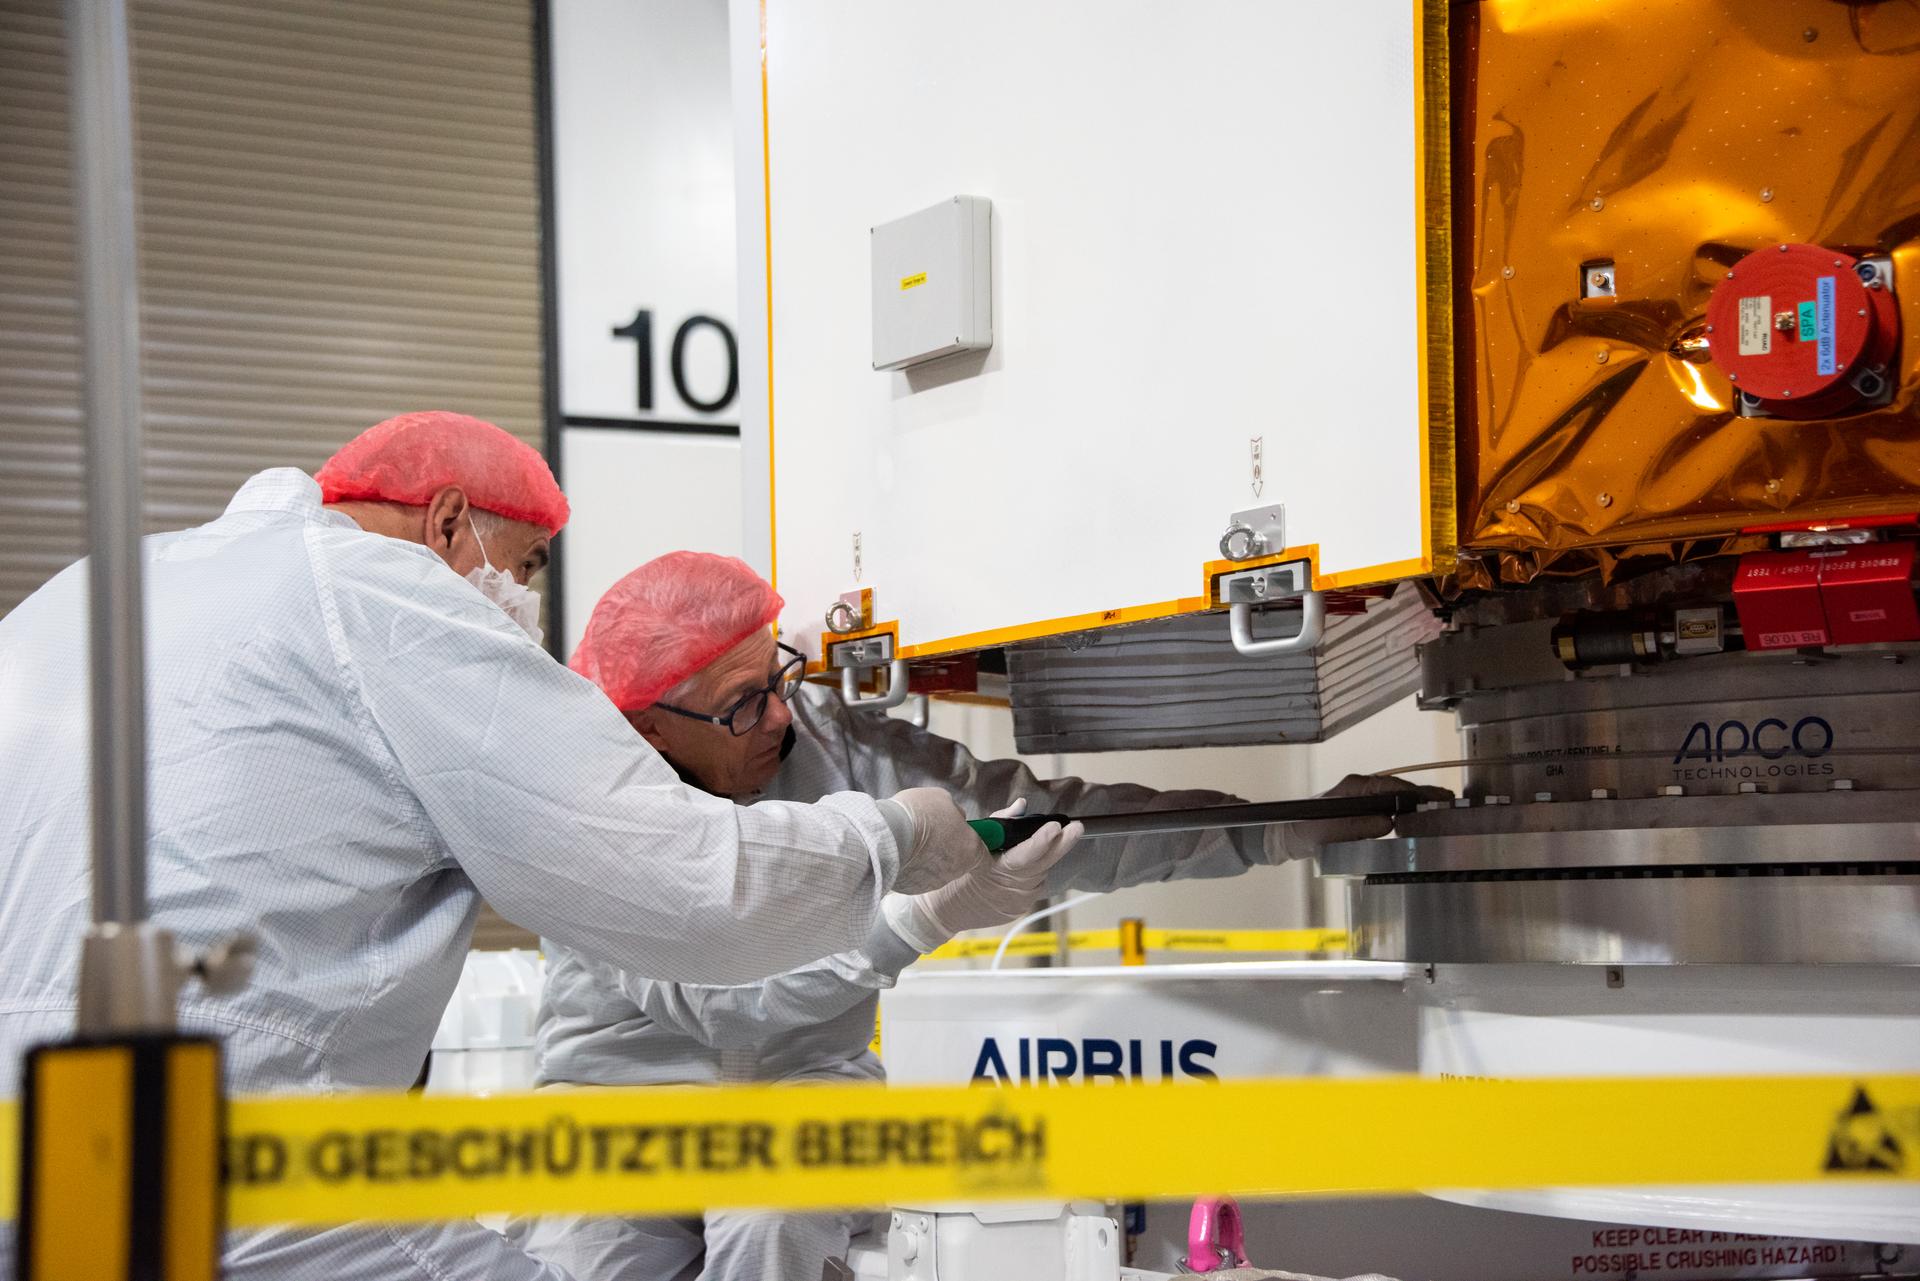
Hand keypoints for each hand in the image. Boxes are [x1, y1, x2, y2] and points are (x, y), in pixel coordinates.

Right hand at [883, 800, 1084, 951]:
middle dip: (1062, 844)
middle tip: (1077, 827)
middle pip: (1043, 864)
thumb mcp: (968, 845)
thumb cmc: (946, 877)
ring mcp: (1016, 903)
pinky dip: (1033, 872)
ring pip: (1040, 874)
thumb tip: (1021, 807)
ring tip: (1048, 840)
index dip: (1042, 840)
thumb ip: (998, 824)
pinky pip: (1032, 886)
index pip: (1026, 856)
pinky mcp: (1016, 909)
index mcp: (996, 872)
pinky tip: (1028, 862)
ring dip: (1045, 858)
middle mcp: (1011, 891)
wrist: (934, 916)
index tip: (1056, 827)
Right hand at [887, 787, 990, 893]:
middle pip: (957, 860)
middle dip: (947, 848)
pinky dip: (912, 866)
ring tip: (912, 841)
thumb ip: (955, 812)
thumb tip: (956, 818)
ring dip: (928, 858)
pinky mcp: (914, 888)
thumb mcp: (943, 800)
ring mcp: (934, 882)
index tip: (964, 836)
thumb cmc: (919, 814)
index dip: (974, 843)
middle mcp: (956, 870)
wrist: (888, 836)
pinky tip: (902, 852)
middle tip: (931, 833)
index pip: (984, 854)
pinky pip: (917, 876)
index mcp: (971, 849)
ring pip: (936, 869)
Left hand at [1261, 774, 1450, 861]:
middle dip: (1422, 794)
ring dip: (1416, 802)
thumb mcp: (1332, 830)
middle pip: (1397, 788)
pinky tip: (1417, 818)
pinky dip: (1404, 810)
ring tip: (1440, 808)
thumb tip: (1389, 822)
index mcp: (1354, 787)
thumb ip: (1359, 827)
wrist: (1288, 835)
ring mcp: (1360, 797)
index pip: (1392, 785)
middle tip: (1448, 801)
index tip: (1436, 796)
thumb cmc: (1306, 830)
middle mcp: (1360, 787)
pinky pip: (1387, 805)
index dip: (1415, 791)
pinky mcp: (1360, 808)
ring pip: (1394, 796)